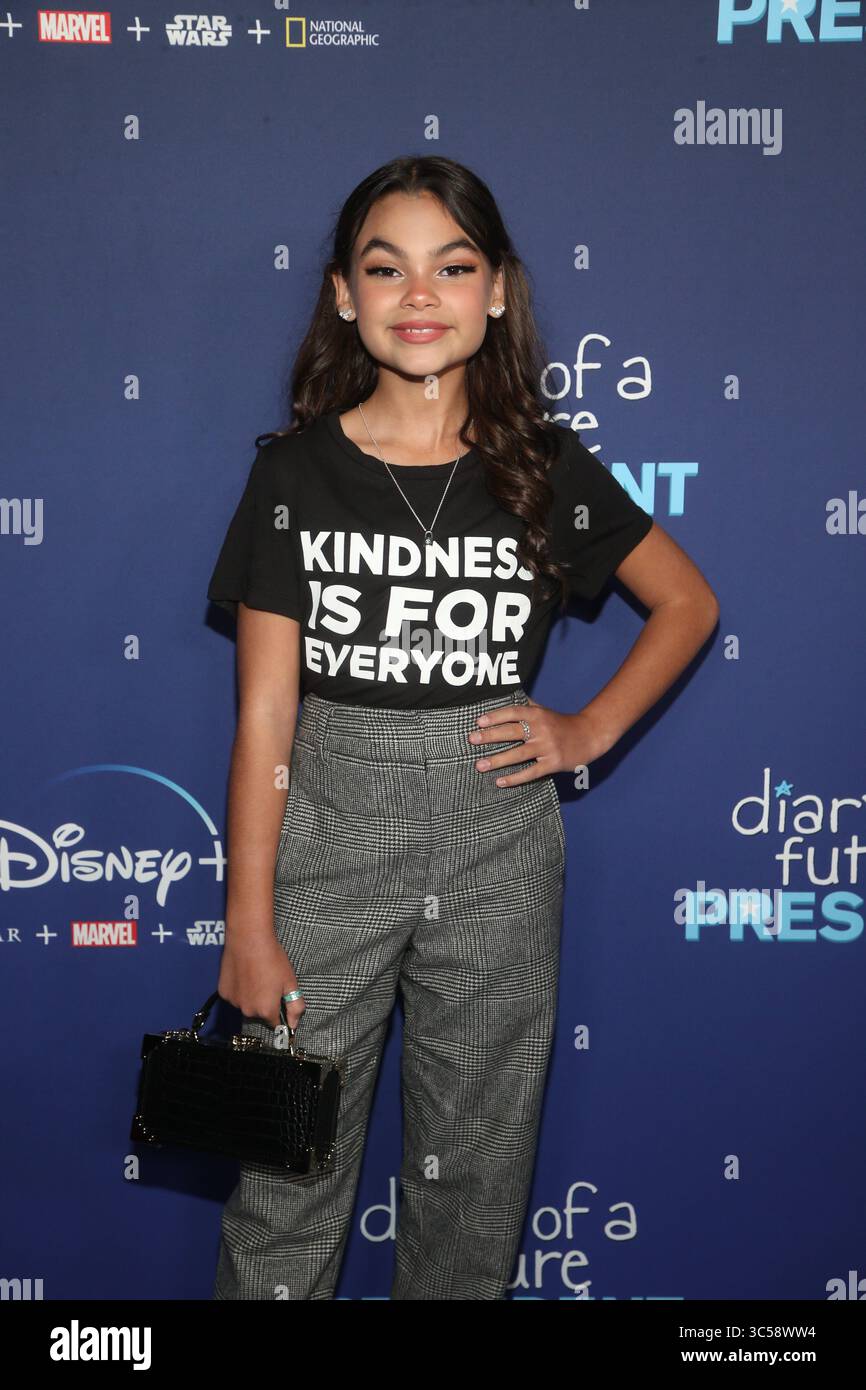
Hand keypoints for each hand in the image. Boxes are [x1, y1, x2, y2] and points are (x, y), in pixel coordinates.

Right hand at [218, 928, 306, 1030]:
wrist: (248, 939)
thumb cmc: (271, 958)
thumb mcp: (290, 981)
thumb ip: (295, 1006)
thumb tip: (294, 1024)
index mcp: (267, 1010)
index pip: (276, 1023)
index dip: (280, 1012)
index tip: (279, 999)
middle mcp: (248, 1011)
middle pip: (260, 1014)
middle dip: (265, 1003)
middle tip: (268, 982)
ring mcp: (234, 1002)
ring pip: (246, 1005)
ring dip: (251, 997)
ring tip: (256, 976)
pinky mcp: (223, 992)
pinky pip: (235, 996)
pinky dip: (239, 990)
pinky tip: (244, 974)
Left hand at [467, 699, 613, 785]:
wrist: (590, 736)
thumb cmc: (561, 723)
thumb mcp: (544, 711)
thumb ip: (525, 706)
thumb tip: (504, 696)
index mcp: (537, 714)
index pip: (513, 712)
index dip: (495, 716)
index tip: (478, 721)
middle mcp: (541, 729)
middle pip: (512, 732)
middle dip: (490, 736)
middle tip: (472, 739)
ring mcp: (547, 747)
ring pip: (518, 754)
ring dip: (497, 760)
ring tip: (479, 765)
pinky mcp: (553, 763)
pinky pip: (531, 772)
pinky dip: (515, 778)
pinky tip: (499, 782)